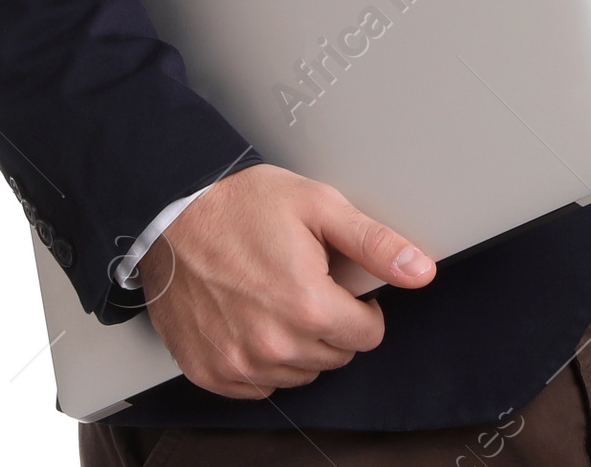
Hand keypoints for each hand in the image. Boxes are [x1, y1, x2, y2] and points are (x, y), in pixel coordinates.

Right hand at [140, 164, 436, 398]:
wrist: (171, 213)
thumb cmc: (240, 205)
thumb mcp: (318, 205)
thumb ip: (374, 242)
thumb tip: (420, 270)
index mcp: (305, 304)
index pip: (367, 335)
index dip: (362, 306)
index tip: (343, 285)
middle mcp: (272, 345)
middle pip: (335, 356)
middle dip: (331, 322)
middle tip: (305, 280)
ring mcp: (238, 364)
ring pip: (299, 373)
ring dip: (298, 343)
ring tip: (275, 295)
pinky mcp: (211, 372)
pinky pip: (258, 386)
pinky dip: (262, 359)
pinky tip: (252, 318)